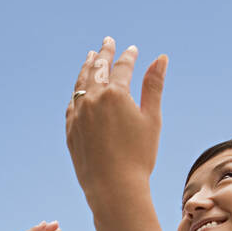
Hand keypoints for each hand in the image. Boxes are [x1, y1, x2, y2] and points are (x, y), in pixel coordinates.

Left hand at [65, 36, 167, 206]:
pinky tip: (80, 90)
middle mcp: (93, 99)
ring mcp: (78, 114)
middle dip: (104, 53)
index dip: (128, 56)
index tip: (132, 49)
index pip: (122, 67)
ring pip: (80, 83)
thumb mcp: (151, 119)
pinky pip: (72, 104)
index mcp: (115, 94)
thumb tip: (161, 58)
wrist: (114, 188)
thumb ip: (153, 86)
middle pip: (97, 68)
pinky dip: (78, 91)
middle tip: (107, 42)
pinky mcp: (70, 129)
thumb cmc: (139, 156)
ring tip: (90, 57)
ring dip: (86, 67)